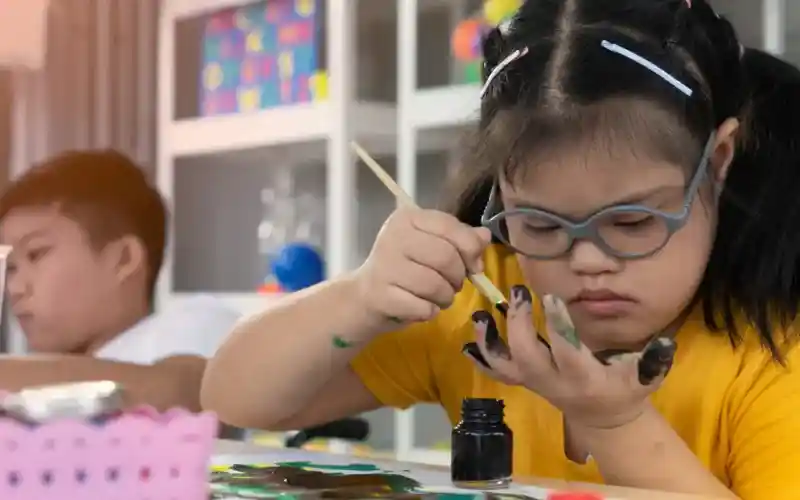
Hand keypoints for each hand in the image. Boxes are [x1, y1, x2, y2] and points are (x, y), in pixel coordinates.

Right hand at [354, 207, 491, 329]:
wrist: (366, 295)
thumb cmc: (406, 268)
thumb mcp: (433, 246)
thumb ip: (460, 239)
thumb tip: (484, 236)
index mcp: (408, 218)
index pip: (450, 227)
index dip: (470, 249)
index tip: (473, 265)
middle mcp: (393, 237)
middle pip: (445, 257)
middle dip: (458, 277)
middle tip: (453, 285)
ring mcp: (384, 266)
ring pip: (435, 285)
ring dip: (446, 297)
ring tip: (439, 298)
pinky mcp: (380, 296)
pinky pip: (423, 307)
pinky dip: (430, 311)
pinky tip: (422, 307)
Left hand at [465, 285, 675, 428]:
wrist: (603, 416)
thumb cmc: (624, 389)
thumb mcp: (645, 376)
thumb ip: (654, 359)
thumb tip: (666, 341)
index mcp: (583, 377)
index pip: (567, 351)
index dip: (558, 325)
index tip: (551, 297)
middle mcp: (553, 381)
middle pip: (526, 356)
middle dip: (517, 324)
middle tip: (518, 291)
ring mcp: (534, 382)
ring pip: (504, 366)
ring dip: (488, 342)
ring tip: (480, 316)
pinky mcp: (524, 380)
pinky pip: (497, 373)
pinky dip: (481, 360)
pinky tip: (467, 344)